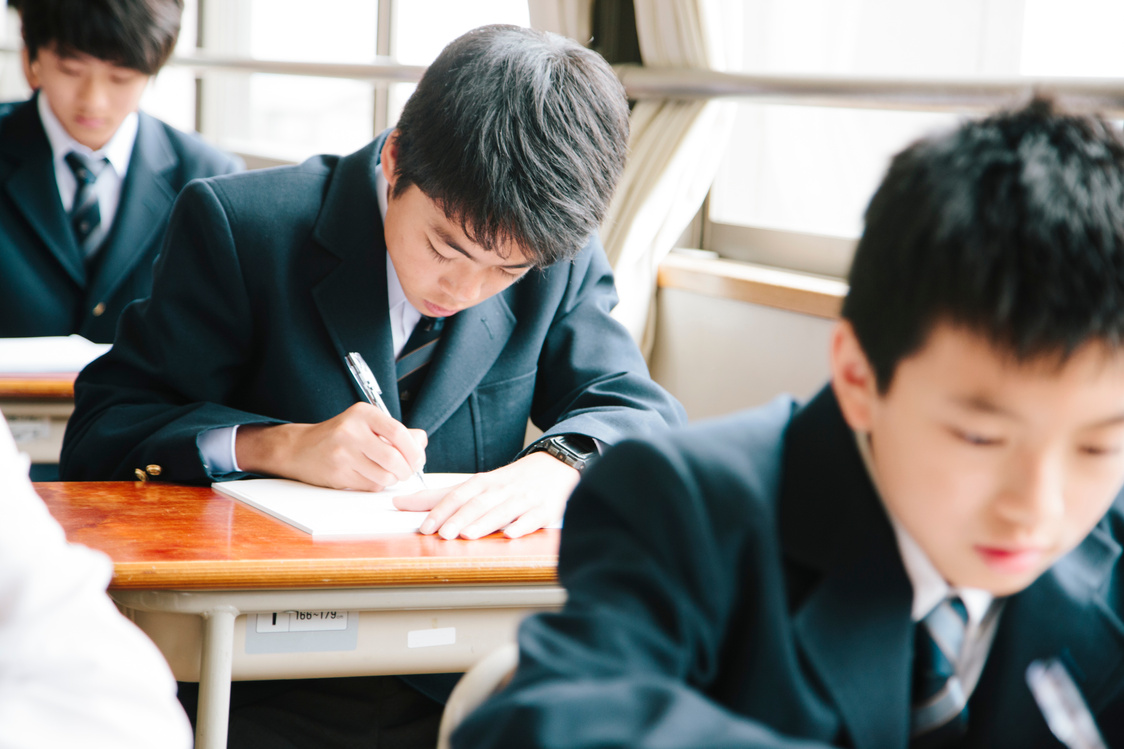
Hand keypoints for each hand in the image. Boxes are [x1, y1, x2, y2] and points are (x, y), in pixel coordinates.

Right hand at [235, 403, 427, 489]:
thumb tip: (421, 441)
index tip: (418, 459)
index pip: (398, 432)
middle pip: (393, 458)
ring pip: (383, 475)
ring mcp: (342, 453)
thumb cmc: (340, 436)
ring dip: (392, 479)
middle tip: (407, 472)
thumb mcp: (366, 424)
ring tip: (387, 473)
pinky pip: (370, 485)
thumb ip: (395, 432)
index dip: (414, 450)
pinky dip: (377, 485)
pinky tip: (370, 476)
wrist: (300, 448)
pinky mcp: (337, 473)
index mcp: (362, 413)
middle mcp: (351, 431)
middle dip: (406, 470)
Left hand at [393, 452, 578, 539]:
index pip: (457, 495)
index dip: (441, 510)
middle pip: (477, 504)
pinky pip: (533, 519)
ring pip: (502, 511)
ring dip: (484, 523)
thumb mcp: (476, 484)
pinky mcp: (544, 510)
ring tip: (468, 535)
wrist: (555, 467)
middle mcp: (502, 490)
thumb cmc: (511, 480)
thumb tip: (401, 502)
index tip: (426, 526)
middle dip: (459, 519)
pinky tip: (511, 534)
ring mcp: (523, 500)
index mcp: (484, 483)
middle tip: (443, 534)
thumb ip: (439, 496)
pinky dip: (522, 526)